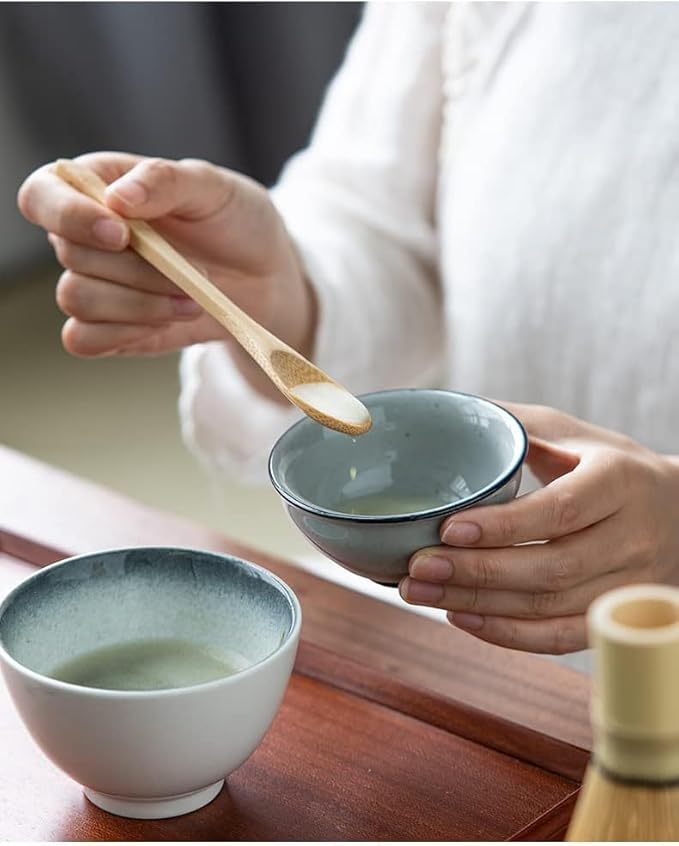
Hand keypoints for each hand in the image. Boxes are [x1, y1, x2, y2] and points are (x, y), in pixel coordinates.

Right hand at [18, 153, 314, 397]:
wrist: (264, 277)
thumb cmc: (235, 222)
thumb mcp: (213, 188)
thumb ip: (166, 182)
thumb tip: (118, 199)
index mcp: (98, 186)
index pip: (43, 194)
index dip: (69, 215)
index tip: (122, 234)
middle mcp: (86, 235)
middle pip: (70, 255)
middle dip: (138, 270)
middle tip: (193, 272)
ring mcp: (96, 283)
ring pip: (77, 299)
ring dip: (140, 304)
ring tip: (191, 299)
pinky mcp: (109, 327)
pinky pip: (83, 340)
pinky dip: (126, 334)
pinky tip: (166, 322)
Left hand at [400, 403, 678, 652]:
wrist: (677, 513)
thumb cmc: (609, 466)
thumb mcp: (572, 434)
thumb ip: (517, 425)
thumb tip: (447, 412)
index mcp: (619, 482)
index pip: (561, 510)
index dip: (503, 526)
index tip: (447, 529)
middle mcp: (631, 537)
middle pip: (550, 568)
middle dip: (476, 572)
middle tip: (418, 568)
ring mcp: (627, 585)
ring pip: (548, 608)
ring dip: (477, 604)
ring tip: (420, 593)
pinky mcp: (614, 617)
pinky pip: (560, 638)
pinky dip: (506, 633)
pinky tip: (461, 617)